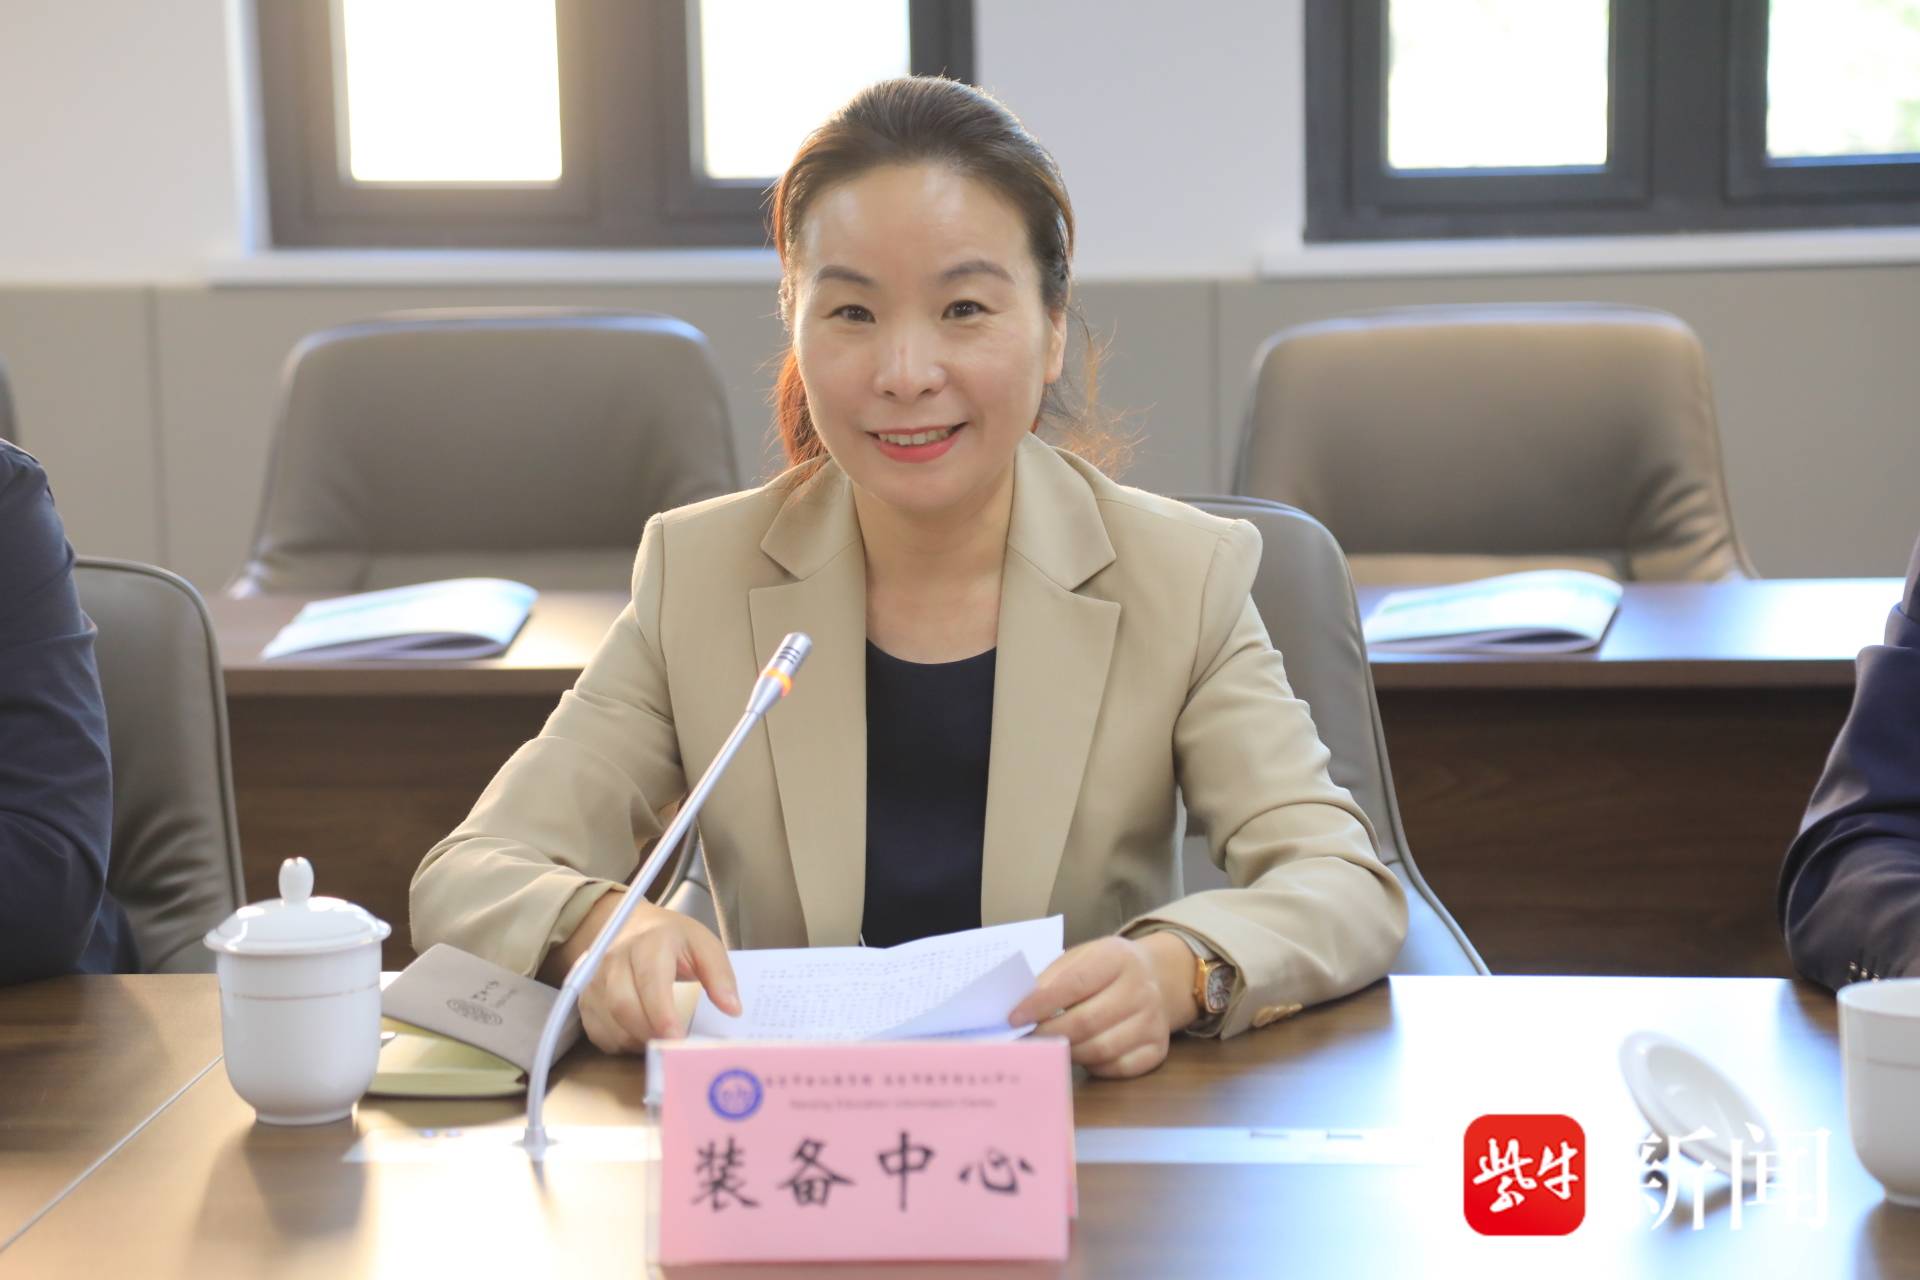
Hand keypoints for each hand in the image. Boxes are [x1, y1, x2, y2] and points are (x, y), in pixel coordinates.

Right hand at [552, 893, 741, 1053]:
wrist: (633, 926)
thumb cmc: (673, 939)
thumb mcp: (704, 945)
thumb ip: (719, 975)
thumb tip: (732, 1009)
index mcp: (649, 942)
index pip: (650, 980)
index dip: (661, 1013)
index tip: (677, 1037)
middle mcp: (615, 958)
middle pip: (623, 1004)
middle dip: (649, 1032)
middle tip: (673, 1048)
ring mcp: (594, 979)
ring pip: (609, 1022)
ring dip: (637, 1040)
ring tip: (661, 1040)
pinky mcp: (585, 997)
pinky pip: (598, 1031)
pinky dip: (621, 1042)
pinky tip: (640, 1036)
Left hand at [1006, 933, 1199, 1078]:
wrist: (1158, 978)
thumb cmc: (1106, 969)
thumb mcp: (1081, 957)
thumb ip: (1052, 978)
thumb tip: (1021, 1007)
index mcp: (1117, 958)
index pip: (1073, 984)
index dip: (1041, 1004)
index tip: (1014, 1018)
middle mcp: (1141, 989)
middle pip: (1087, 1021)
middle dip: (1050, 1034)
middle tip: (1027, 1040)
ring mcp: (1153, 1021)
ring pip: (1101, 1048)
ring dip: (1069, 1052)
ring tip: (1050, 1048)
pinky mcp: (1158, 1048)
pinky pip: (1118, 1067)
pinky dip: (1094, 1067)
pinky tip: (1081, 1055)